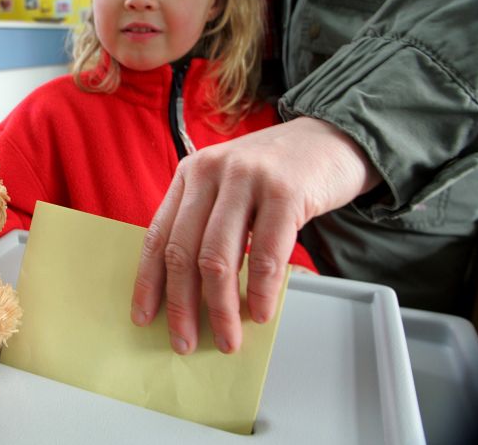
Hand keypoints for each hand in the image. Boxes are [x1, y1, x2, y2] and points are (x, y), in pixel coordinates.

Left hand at [131, 117, 380, 353]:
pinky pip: (265, 254)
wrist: (333, 137)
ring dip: (220, 308)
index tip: (144, 317)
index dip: (148, 282)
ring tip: (228, 337)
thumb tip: (188, 290)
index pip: (157, 235)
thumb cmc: (279, 172)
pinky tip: (261, 313)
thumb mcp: (229, 186)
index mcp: (190, 174)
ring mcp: (247, 179)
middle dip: (181, 305)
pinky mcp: (285, 191)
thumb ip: (206, 222)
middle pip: (182, 251)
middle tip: (186, 341)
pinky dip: (261, 291)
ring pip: (218, 258)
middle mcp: (211, 171)